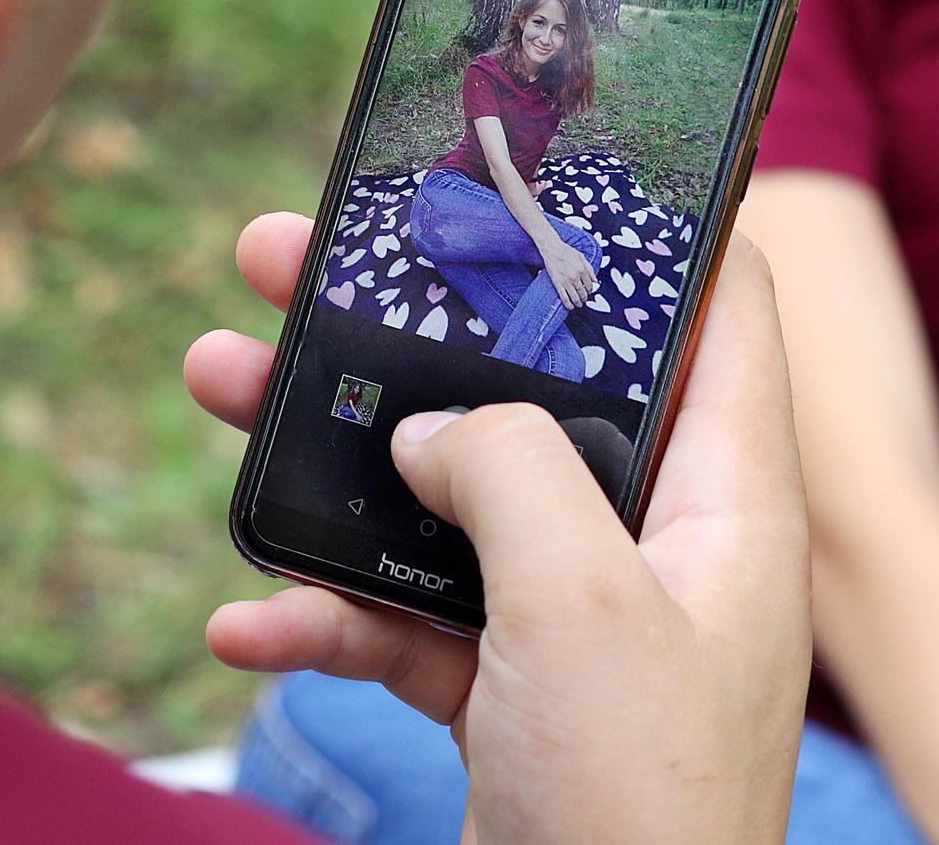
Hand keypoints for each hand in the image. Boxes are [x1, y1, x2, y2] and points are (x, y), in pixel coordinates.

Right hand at [187, 215, 811, 844]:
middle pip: (537, 385)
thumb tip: (446, 424)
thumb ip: (514, 468)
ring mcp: (581, 627)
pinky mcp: (513, 702)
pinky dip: (327, 614)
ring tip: (213, 381)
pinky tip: (243, 621)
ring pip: (450, 495)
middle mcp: (659, 548)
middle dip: (413, 321)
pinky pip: (410, 622)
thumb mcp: (581, 607)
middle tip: (292, 256)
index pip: (715, 307)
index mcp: (725, 499)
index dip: (639, 221)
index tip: (531, 159)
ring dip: (331, 453)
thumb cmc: (639, 810)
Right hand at [537, 234, 597, 309]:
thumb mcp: (582, 257)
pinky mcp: (557, 284)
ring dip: (578, 303)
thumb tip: (596, 281)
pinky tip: (570, 307)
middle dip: (585, 298)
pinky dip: (568, 304)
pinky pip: (564, 297)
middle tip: (584, 299)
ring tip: (579, 304)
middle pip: (583, 292)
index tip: (589, 292)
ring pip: (575, 297)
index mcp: (582, 270)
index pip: (590, 285)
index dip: (590, 290)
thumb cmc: (566, 251)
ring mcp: (566, 281)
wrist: (552, 249)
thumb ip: (590, 269)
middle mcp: (575, 277)